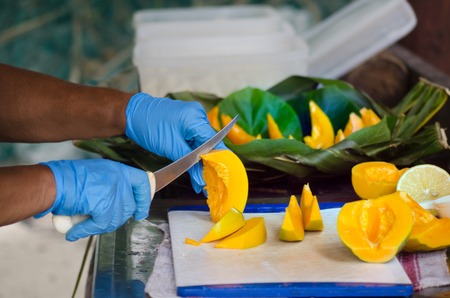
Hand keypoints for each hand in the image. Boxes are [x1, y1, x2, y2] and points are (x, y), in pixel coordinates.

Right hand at [35, 159, 150, 240]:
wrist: (51, 183)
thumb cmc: (65, 179)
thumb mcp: (94, 175)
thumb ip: (108, 186)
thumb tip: (115, 204)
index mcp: (118, 169)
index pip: (143, 182)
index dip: (144, 199)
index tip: (139, 212)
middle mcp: (119, 179)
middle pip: (128, 206)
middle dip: (115, 218)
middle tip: (99, 222)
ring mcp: (113, 191)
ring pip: (116, 218)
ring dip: (100, 226)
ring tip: (84, 227)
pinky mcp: (104, 205)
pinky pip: (101, 224)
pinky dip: (87, 231)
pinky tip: (75, 232)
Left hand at [125, 93, 225, 192]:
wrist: (132, 114)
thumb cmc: (149, 127)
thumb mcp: (171, 147)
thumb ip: (190, 163)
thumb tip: (202, 179)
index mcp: (196, 117)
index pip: (214, 142)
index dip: (217, 160)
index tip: (218, 177)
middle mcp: (198, 115)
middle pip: (210, 143)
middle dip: (208, 164)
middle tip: (206, 183)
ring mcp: (193, 117)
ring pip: (202, 143)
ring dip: (200, 160)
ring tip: (199, 181)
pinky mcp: (187, 122)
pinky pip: (195, 139)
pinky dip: (193, 153)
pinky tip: (193, 168)